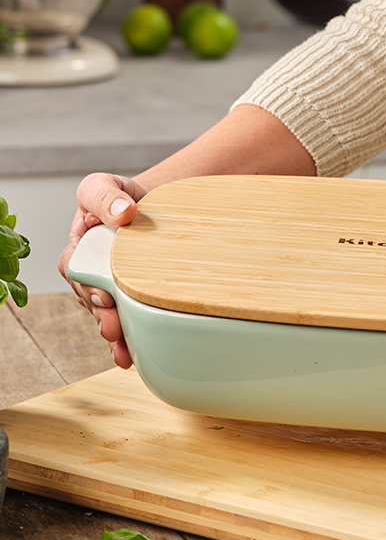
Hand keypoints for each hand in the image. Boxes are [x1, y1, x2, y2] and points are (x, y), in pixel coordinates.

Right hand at [57, 173, 148, 368]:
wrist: (157, 207)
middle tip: (113, 328)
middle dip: (102, 317)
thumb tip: (123, 212)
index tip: (104, 297)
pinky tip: (135, 354)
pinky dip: (131, 337)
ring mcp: (111, 286)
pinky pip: (128, 319)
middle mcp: (90, 270)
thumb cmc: (124, 197)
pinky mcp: (133, 296)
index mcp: (78, 246)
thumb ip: (107, 196)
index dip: (86, 286)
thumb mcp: (107, 186)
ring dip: (115, 335)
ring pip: (108, 314)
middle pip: (91, 299)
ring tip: (124, 352)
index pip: (74, 269)